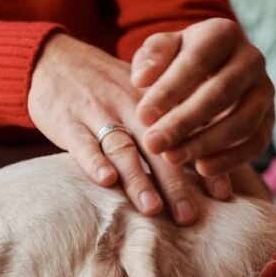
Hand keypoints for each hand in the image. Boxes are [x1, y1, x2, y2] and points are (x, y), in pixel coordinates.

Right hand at [28, 33, 198, 222]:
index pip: (185, 135)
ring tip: (152, 208)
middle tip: (188, 216)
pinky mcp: (67, 122)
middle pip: (157, 148)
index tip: (222, 196)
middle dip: (174, 183)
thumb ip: (171, 124)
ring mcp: (97, 114)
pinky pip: (82, 144)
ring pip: (122, 148)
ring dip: (137, 179)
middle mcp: (129, 107)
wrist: (54, 60)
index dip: (204, 164)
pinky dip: (94, 161)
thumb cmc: (105, 87)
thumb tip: (209, 165)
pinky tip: (106, 180)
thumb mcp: (141, 95)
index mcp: (153, 103)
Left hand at [131, 18, 274, 198]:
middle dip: (183, 122)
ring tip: (172, 158)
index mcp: (223, 34)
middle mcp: (252, 59)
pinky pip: (256, 143)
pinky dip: (231, 160)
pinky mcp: (269, 118)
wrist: (211, 70)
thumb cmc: (177, 60)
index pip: (196, 62)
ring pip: (242, 121)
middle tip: (153, 144)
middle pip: (221, 93)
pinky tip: (202, 169)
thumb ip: (150, 58)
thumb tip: (141, 79)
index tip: (142, 117)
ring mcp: (265, 90)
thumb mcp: (160, 50)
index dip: (169, 91)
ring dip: (205, 143)